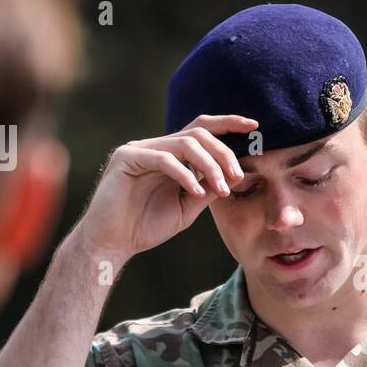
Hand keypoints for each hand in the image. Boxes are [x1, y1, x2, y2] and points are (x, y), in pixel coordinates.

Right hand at [73, 115, 257, 263]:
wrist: (112, 243)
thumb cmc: (146, 226)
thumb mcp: (188, 206)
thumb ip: (208, 188)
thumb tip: (235, 174)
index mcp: (170, 154)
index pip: (202, 129)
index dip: (228, 123)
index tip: (254, 126)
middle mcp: (155, 146)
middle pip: (198, 132)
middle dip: (223, 152)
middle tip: (237, 176)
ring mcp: (139, 149)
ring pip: (185, 143)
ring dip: (210, 165)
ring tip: (221, 188)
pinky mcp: (126, 158)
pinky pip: (164, 159)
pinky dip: (185, 174)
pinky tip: (196, 191)